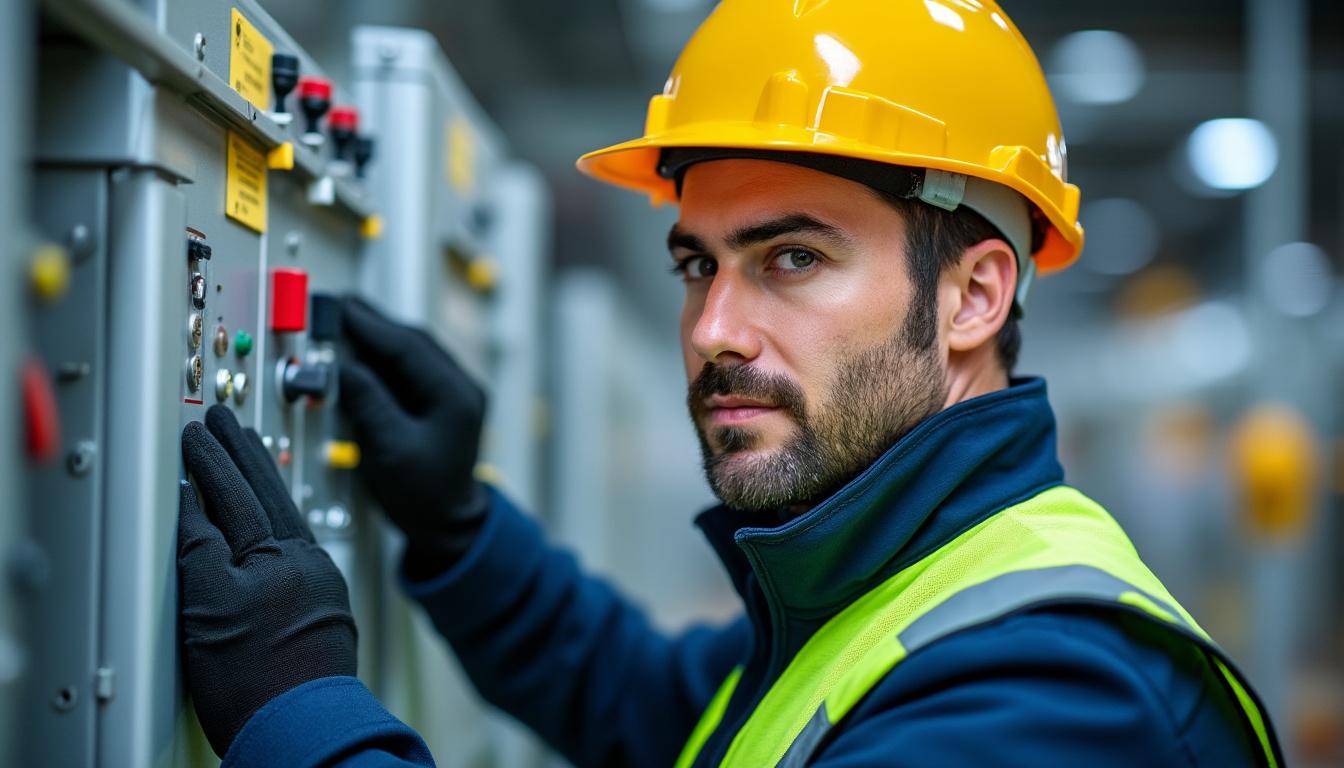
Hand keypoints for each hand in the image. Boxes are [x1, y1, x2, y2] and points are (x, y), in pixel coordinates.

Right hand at [178, 405, 356, 756]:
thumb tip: (190, 507)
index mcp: (276, 555)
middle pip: (268, 494)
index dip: (211, 460)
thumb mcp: (207, 610)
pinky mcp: (327, 609)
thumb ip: (198, 550)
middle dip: (244, 455)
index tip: (196, 432)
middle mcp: (307, 561)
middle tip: (227, 422)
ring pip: (287, 516)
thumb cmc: (255, 682)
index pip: (235, 492)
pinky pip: (301, 543)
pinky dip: (279, 520)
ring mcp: (321, 584)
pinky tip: (274, 521)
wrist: (302, 730)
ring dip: (265, 483)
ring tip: (248, 455)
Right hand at [337, 297, 487, 556]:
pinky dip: (381, 358)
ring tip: (340, 324)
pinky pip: (408, 368)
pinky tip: (358, 354)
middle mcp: (458, 387)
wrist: (448, 524)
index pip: (407, 346)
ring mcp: (451, 393)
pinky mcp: (438, 402)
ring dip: (375, 338)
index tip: (338, 306)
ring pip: (409, 352)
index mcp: (455, 395)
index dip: (369, 323)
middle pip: (410, 341)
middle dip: (371, 323)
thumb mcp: (389, 448)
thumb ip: (367, 401)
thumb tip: (341, 365)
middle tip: (333, 307)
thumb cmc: (425, 495)